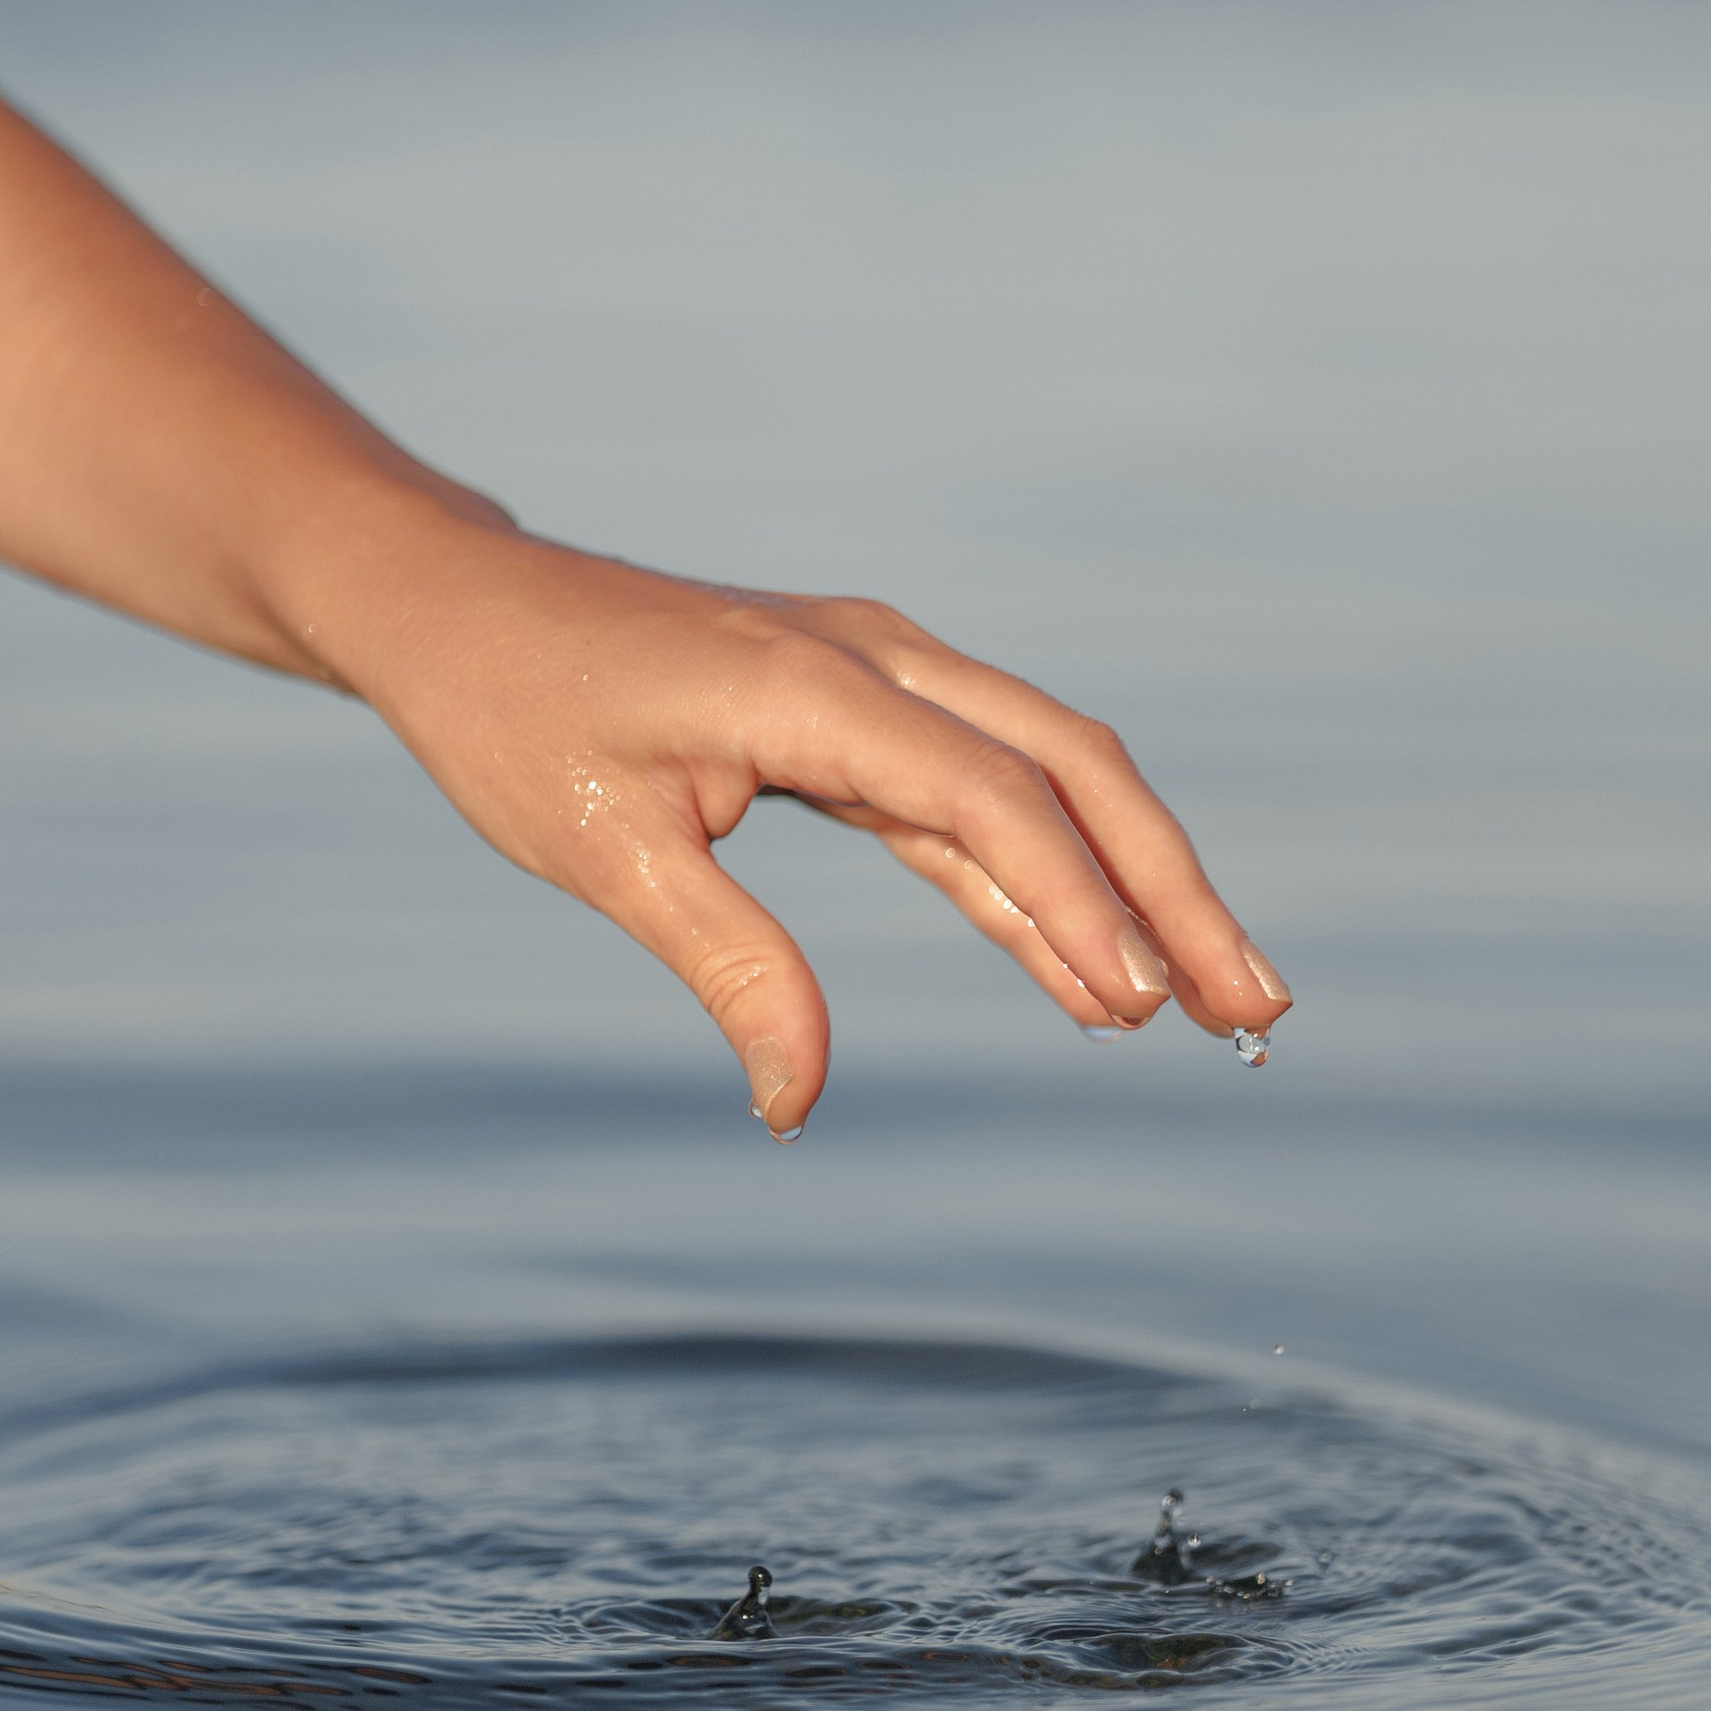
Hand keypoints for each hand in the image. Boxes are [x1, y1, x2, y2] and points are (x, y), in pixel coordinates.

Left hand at [326, 516, 1291, 1133]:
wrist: (458, 609)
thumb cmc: (514, 717)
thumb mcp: (607, 854)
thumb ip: (728, 964)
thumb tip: (796, 1101)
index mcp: (816, 685)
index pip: (990, 796)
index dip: (1074, 903)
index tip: (1137, 1006)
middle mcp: (875, 661)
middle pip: (1071, 768)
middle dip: (1169, 887)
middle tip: (1253, 1006)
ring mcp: (876, 677)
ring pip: (1046, 776)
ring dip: (1130, 883)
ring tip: (1208, 1004)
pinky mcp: (859, 712)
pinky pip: (977, 797)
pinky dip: (1039, 878)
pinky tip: (1087, 969)